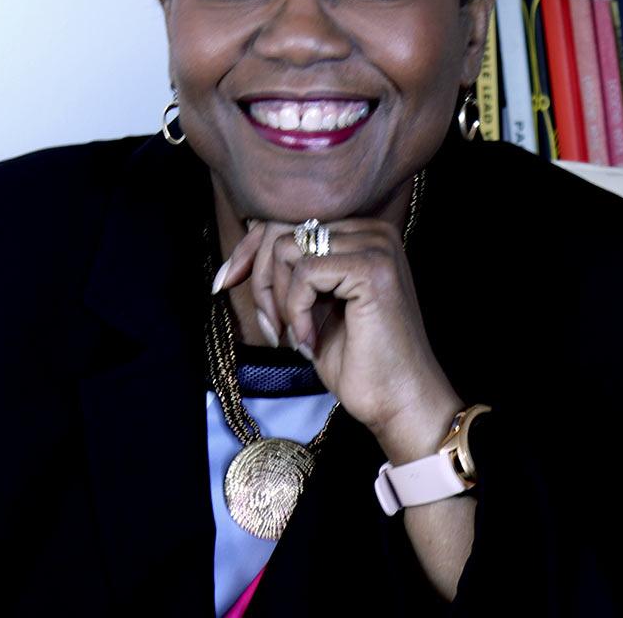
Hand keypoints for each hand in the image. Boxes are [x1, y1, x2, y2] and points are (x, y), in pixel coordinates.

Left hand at [216, 219, 461, 457]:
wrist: (397, 403)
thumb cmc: (358, 362)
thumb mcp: (313, 307)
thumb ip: (292, 272)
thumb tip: (243, 249)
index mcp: (361, 234)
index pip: (288, 220)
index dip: (249, 250)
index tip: (224, 282)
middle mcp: (372, 231)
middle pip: (283, 229)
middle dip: (260, 278)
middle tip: (268, 325)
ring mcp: (376, 246)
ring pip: (288, 248)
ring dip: (277, 299)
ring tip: (292, 335)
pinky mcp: (372, 268)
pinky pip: (305, 272)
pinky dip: (296, 310)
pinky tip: (310, 340)